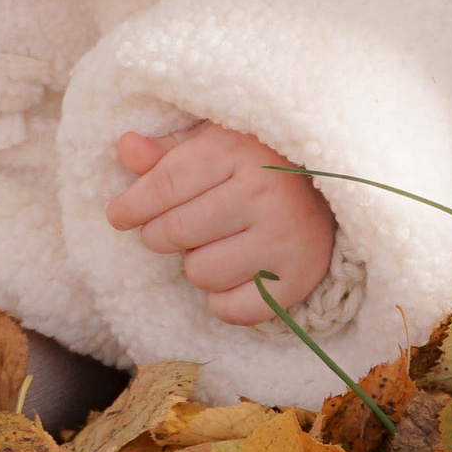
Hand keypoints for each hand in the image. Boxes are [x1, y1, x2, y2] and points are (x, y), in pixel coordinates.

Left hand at [108, 123, 337, 328]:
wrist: (332, 187)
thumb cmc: (260, 162)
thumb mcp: (216, 143)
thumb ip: (168, 151)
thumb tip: (126, 147)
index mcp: (238, 151)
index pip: (164, 186)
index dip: (131, 205)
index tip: (118, 215)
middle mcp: (264, 195)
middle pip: (174, 233)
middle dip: (161, 234)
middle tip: (177, 226)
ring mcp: (284, 240)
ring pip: (199, 273)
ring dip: (198, 263)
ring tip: (219, 243)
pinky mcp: (298, 279)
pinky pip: (231, 309)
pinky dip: (224, 298)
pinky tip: (237, 271)